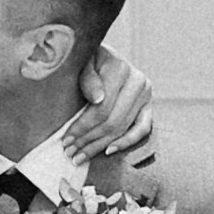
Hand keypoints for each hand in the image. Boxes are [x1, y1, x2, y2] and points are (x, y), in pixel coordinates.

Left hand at [65, 46, 153, 163]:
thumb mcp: (82, 62)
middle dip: (88, 140)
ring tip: (80, 157)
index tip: (65, 140)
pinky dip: (126, 142)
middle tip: (69, 152)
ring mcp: (146, 95)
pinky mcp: (148, 106)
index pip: (101, 108)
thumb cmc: (86, 59)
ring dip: (100, 145)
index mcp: (120, 68)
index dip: (82, 127)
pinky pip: (142, 129)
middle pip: (112, 121)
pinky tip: (108, 151)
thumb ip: (87, 77)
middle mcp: (138, 82)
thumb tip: (97, 99)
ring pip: (123, 128)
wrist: (102, 56)